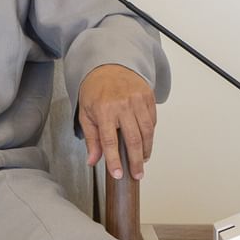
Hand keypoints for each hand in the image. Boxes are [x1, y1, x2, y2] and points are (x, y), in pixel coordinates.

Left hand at [76, 65, 157, 182]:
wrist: (108, 64)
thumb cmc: (95, 90)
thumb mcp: (86, 113)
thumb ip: (91, 138)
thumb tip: (93, 160)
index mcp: (104, 110)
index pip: (109, 141)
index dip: (114, 160)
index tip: (118, 174)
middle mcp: (122, 104)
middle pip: (133, 139)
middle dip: (136, 161)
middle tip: (137, 174)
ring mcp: (137, 100)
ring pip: (147, 131)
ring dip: (146, 150)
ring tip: (143, 161)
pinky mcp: (148, 96)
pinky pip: (153, 120)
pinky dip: (150, 135)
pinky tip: (146, 142)